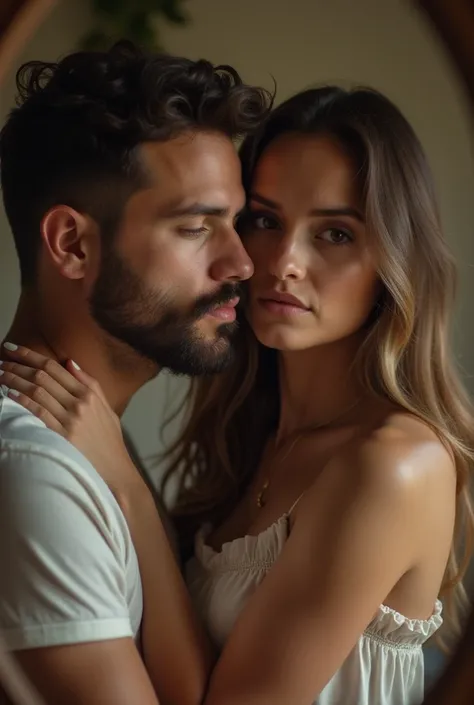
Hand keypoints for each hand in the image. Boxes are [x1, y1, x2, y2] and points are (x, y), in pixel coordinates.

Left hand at [0, 344, 143, 499]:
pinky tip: (10, 393)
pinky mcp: (63, 436)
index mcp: (90, 394)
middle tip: (2, 358)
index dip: (31, 356)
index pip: (55, 367)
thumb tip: (70, 362)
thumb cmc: (110, 442)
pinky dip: (22, 400)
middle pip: (43, 376)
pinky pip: (38, 412)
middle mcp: (80, 403)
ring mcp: (71, 419)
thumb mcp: (107, 408)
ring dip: (15, 379)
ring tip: (0, 374)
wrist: (116, 470)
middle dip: (18, 365)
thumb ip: (90, 383)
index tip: (15, 349)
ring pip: (37, 391)